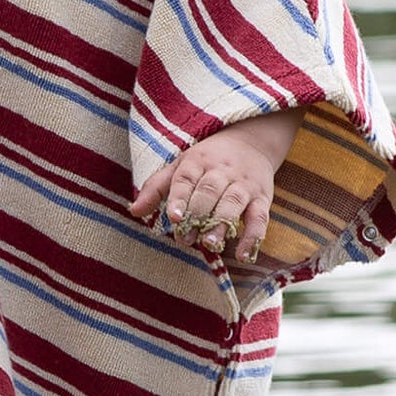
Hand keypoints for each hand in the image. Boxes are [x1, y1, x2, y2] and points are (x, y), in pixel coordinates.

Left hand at [128, 108, 302, 267]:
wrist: (252, 141)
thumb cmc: (209, 159)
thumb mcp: (181, 165)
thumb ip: (157, 188)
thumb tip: (133, 211)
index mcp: (198, 161)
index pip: (186, 179)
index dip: (180, 198)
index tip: (175, 217)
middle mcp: (221, 171)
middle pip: (209, 191)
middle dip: (198, 215)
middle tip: (185, 239)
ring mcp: (243, 184)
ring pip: (233, 202)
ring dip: (222, 223)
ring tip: (211, 243)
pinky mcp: (262, 198)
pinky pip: (260, 218)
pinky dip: (253, 236)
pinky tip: (242, 254)